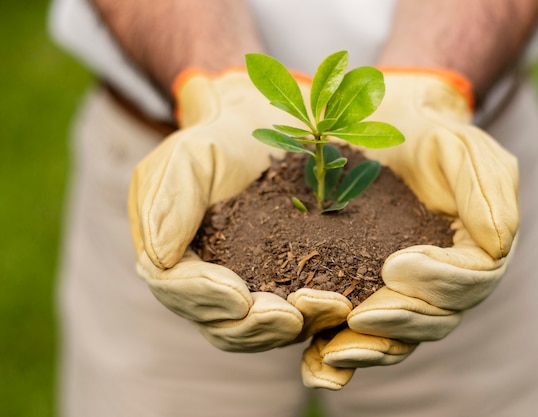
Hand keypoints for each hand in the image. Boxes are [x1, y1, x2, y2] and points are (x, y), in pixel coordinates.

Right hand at [128, 69, 349, 351]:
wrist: (268, 129)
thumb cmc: (225, 139)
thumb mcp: (191, 156)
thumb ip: (168, 199)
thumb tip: (158, 260)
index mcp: (173, 255)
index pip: (176, 289)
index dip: (204, 298)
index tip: (238, 295)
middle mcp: (204, 282)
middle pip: (219, 323)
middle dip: (251, 326)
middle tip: (288, 317)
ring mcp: (243, 290)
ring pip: (254, 331)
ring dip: (282, 331)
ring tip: (317, 314)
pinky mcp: (281, 288)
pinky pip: (289, 318)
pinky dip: (309, 320)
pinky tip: (338, 310)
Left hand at [301, 69, 518, 386]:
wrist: (380, 131)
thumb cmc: (423, 133)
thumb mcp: (459, 145)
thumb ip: (487, 186)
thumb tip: (499, 243)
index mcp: (477, 247)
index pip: (473, 278)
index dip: (440, 279)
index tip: (395, 266)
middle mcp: (447, 281)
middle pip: (436, 319)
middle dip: (399, 320)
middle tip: (359, 316)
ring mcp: (407, 295)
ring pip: (400, 338)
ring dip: (369, 349)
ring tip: (332, 352)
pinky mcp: (368, 298)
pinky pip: (362, 336)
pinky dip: (343, 351)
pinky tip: (314, 360)